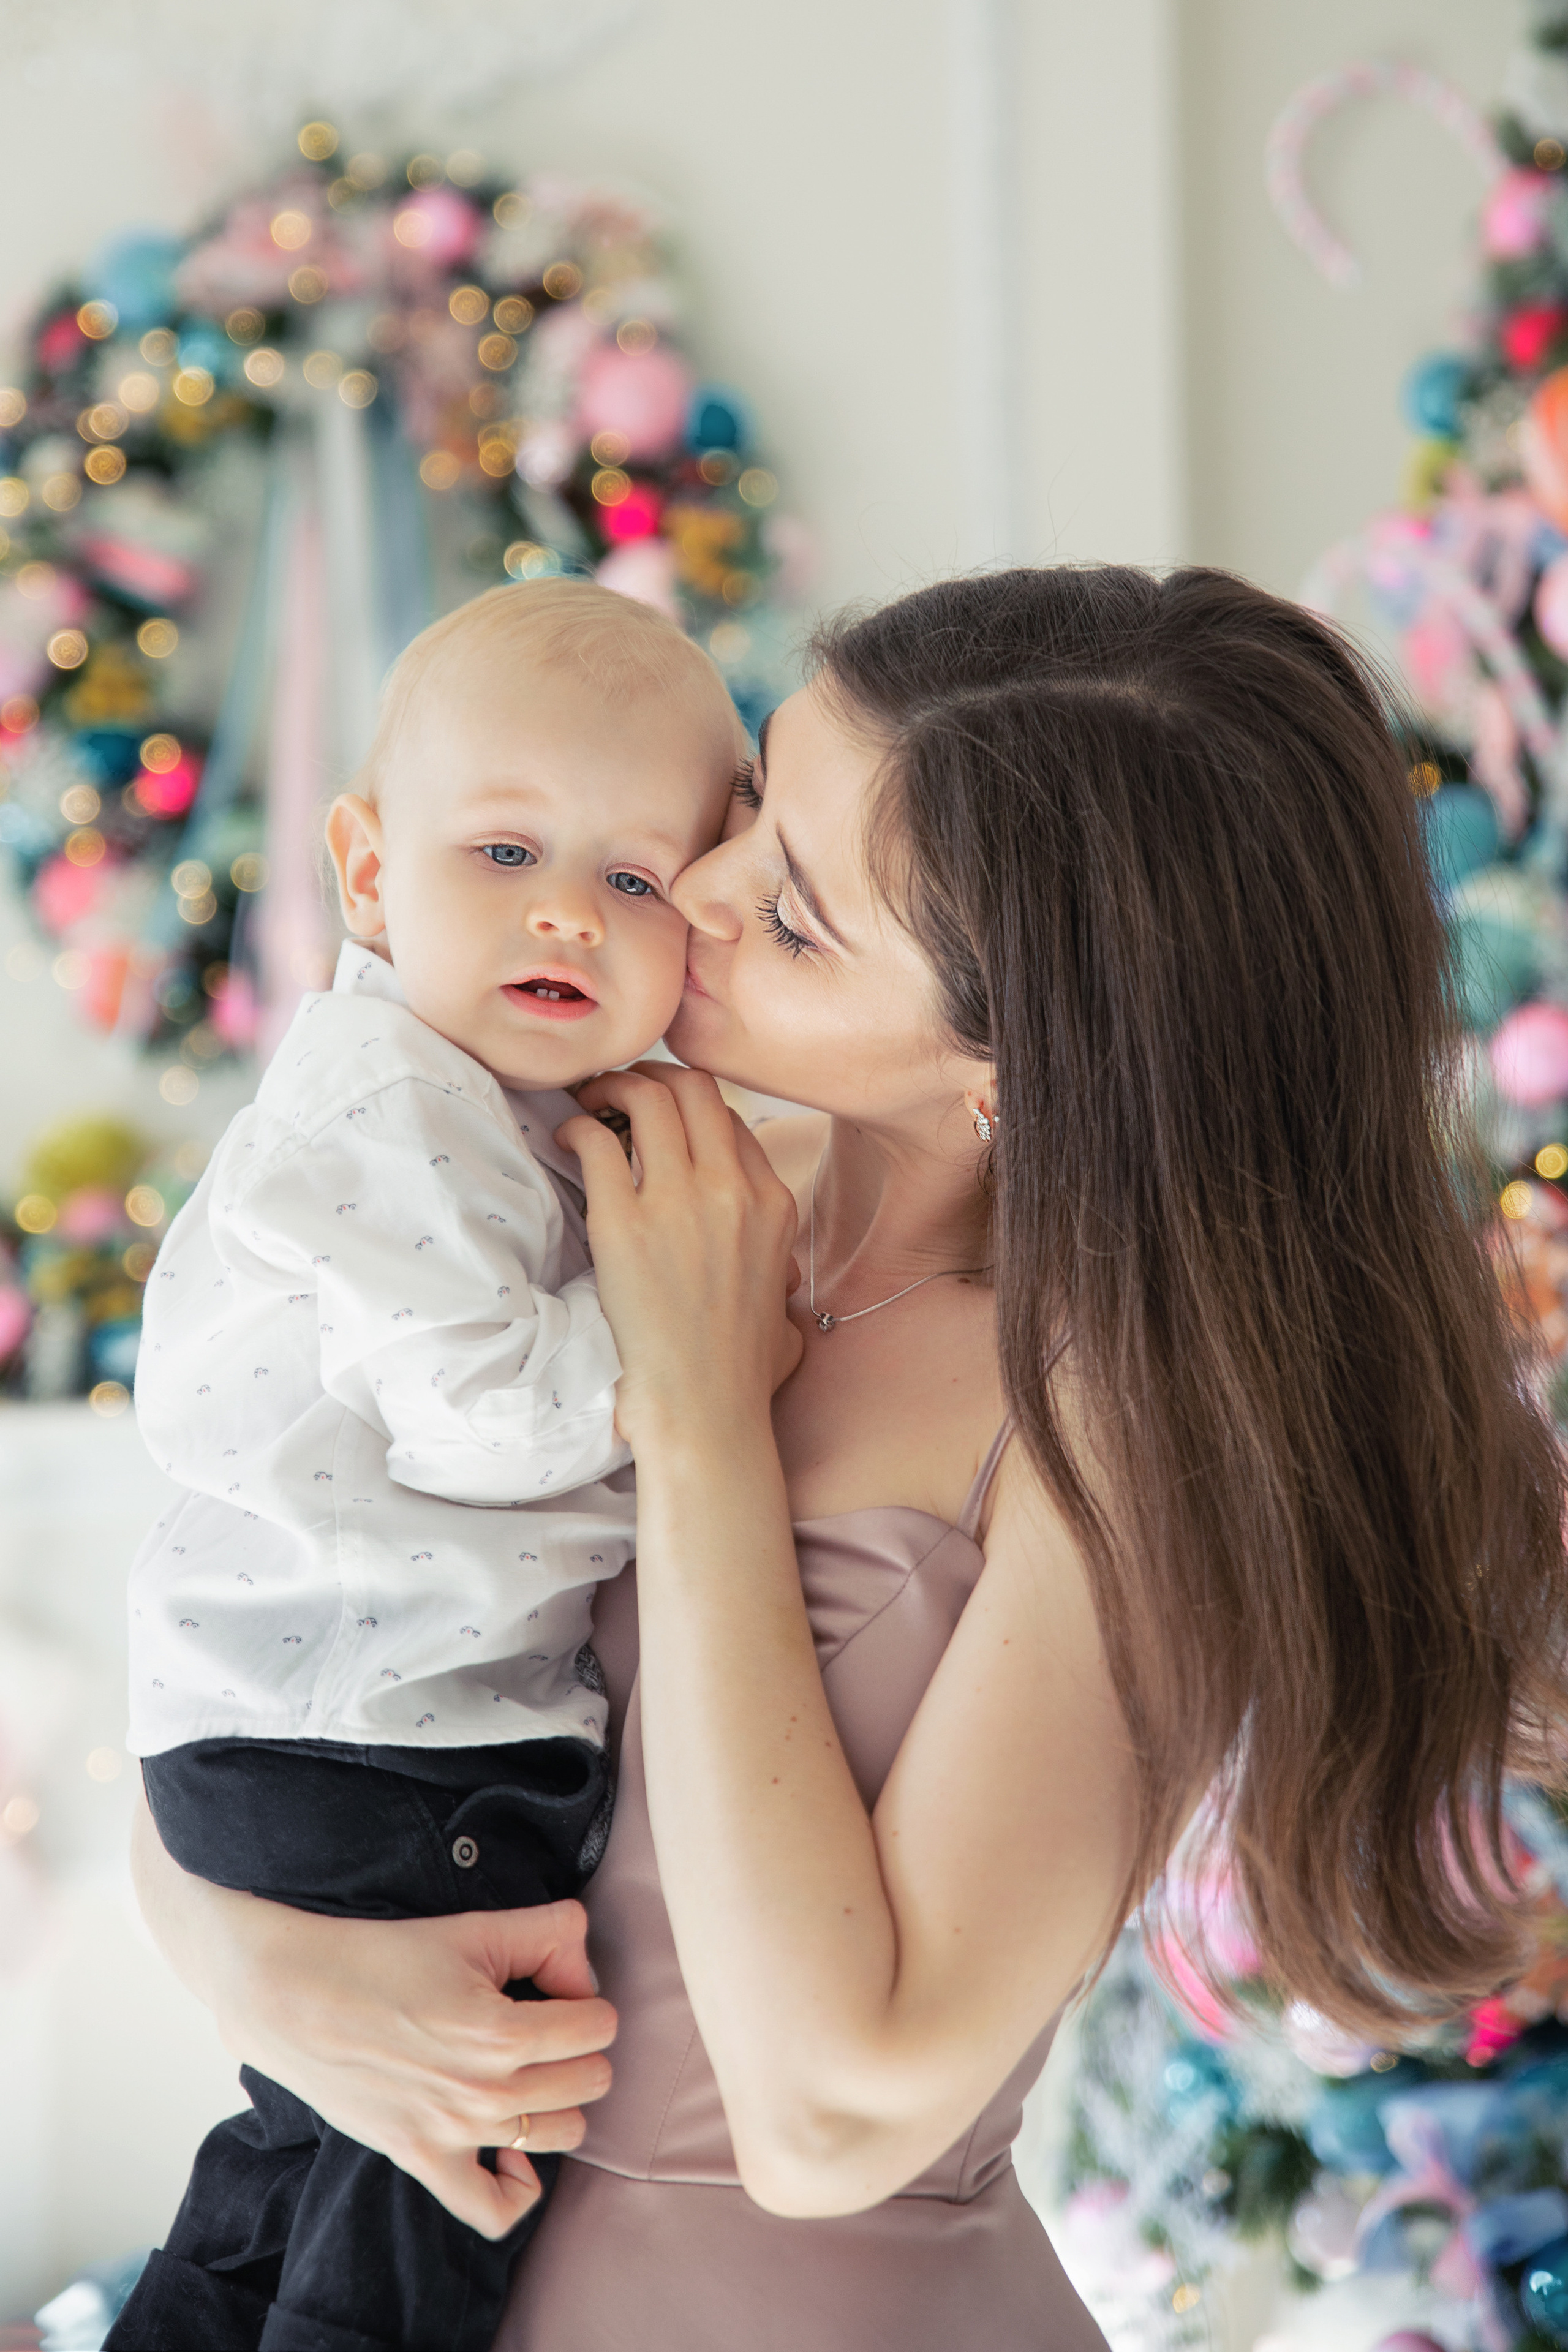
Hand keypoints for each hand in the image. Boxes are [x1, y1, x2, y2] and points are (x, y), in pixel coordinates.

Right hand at [230, 1896, 615, 2237]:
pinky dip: (520, 2187)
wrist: (296, 1998)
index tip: (552, 1985)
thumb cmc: (383, 1957)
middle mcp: (486, 2092)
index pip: (600, 2025)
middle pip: (591, 2079)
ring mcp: (456, 2134)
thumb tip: (586, 1968)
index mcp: (503, 2031)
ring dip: (560, 2098)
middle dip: (579, 2044)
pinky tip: (515, 2147)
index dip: (585, 1997)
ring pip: (563, 2134)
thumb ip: (551, 1934)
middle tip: (542, 2020)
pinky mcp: (423, 2161)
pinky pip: (494, 2211)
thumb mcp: (475, 1927)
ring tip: (529, 2067)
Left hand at [556, 1064, 802, 1452]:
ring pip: (649, 1098)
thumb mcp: (784, 1305)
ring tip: (588, 1098)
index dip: (692, 1107)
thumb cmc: (740, 1372)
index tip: (663, 1114)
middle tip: (621, 1089)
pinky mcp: (623, 1223)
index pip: (732, 1120)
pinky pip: (598, 1141)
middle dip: (655, 1076)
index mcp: (773, 1203)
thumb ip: (780, 1271)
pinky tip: (566, 1138)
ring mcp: (678, 1202)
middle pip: (695, 1089)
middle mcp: (732, 1190)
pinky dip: (578, 1127)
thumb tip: (777, 1275)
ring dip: (613, 1087)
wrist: (705, 1408)